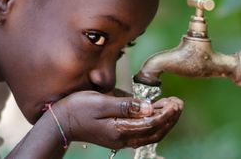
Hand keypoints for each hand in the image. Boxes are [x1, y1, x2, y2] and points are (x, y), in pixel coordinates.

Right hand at [50, 91, 182, 148]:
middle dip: (170, 118)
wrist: (60, 122)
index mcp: (120, 130)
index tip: (176, 102)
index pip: (151, 124)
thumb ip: (126, 105)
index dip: (166, 113)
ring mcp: (121, 139)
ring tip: (173, 107)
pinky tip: (157, 112)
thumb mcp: (101, 102)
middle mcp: (123, 138)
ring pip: (150, 134)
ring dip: (164, 121)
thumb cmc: (78, 109)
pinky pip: (142, 132)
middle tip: (179, 103)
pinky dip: (154, 124)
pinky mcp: (118, 135)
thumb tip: (149, 108)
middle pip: (155, 132)